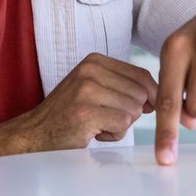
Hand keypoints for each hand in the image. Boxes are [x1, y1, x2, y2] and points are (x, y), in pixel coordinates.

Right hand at [9, 53, 157, 150]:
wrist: (35, 133)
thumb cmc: (70, 113)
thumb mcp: (95, 88)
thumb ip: (124, 86)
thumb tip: (160, 95)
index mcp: (95, 60)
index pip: (142, 75)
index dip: (150, 96)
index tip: (145, 109)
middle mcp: (90, 70)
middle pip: (141, 94)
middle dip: (131, 112)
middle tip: (106, 118)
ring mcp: (86, 90)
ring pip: (134, 110)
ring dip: (121, 125)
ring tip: (97, 124)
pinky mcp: (85, 112)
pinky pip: (123, 124)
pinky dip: (113, 135)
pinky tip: (94, 133)